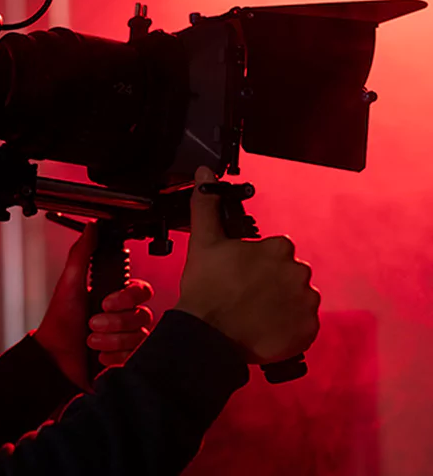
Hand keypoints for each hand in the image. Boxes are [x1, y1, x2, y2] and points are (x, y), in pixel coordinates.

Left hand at [34, 224, 153, 390]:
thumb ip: (82, 253)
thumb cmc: (60, 322)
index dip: (127, 297)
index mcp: (115, 296)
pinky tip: (99, 355)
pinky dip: (115, 356)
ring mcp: (127, 339)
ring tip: (91, 340)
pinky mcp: (128, 360)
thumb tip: (91, 227)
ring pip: (140, 336)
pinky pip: (136, 356)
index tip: (105, 302)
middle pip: (143, 315)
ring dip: (110, 339)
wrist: (55, 358)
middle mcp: (125, 316)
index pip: (142, 291)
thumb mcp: (69, 283)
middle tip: (92, 323)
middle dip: (114, 322)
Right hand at [175, 167, 320, 363]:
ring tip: (255, 313)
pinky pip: (304, 325)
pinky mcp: (308, 330)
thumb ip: (207, 205)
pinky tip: (266, 327)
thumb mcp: (203, 242)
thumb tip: (205, 175)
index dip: (259, 262)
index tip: (244, 273)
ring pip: (298, 298)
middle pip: (290, 274)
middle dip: (273, 282)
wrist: (208, 336)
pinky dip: (290, 327)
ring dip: (282, 304)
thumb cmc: (206, 290)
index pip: (278, 250)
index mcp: (279, 249)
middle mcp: (298, 273)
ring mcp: (305, 303)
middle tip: (247, 294)